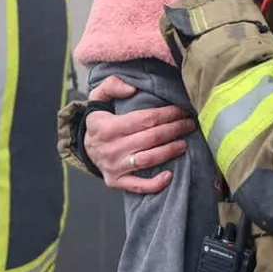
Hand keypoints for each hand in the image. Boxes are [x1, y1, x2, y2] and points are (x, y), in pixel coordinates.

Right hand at [83, 76, 196, 193]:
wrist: (83, 146)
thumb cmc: (98, 120)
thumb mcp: (97, 97)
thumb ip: (112, 86)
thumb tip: (132, 89)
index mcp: (107, 126)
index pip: (144, 119)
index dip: (167, 114)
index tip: (182, 109)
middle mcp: (111, 148)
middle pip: (151, 138)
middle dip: (174, 130)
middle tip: (189, 124)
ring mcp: (114, 167)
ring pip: (148, 160)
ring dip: (170, 151)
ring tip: (184, 143)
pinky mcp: (116, 181)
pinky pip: (138, 186)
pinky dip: (155, 184)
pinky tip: (170, 175)